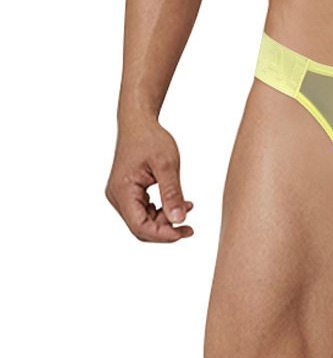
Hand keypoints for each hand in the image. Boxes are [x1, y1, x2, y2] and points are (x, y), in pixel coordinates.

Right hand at [105, 118, 193, 242]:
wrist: (138, 123)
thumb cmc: (151, 139)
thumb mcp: (167, 165)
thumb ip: (172, 193)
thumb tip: (179, 221)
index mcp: (123, 190)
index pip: (139, 226)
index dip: (163, 235)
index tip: (185, 232)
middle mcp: (117, 196)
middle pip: (140, 228)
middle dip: (166, 230)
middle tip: (190, 228)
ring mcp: (120, 195)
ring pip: (142, 221)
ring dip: (165, 221)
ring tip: (188, 207)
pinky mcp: (127, 193)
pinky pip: (143, 211)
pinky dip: (161, 212)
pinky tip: (179, 204)